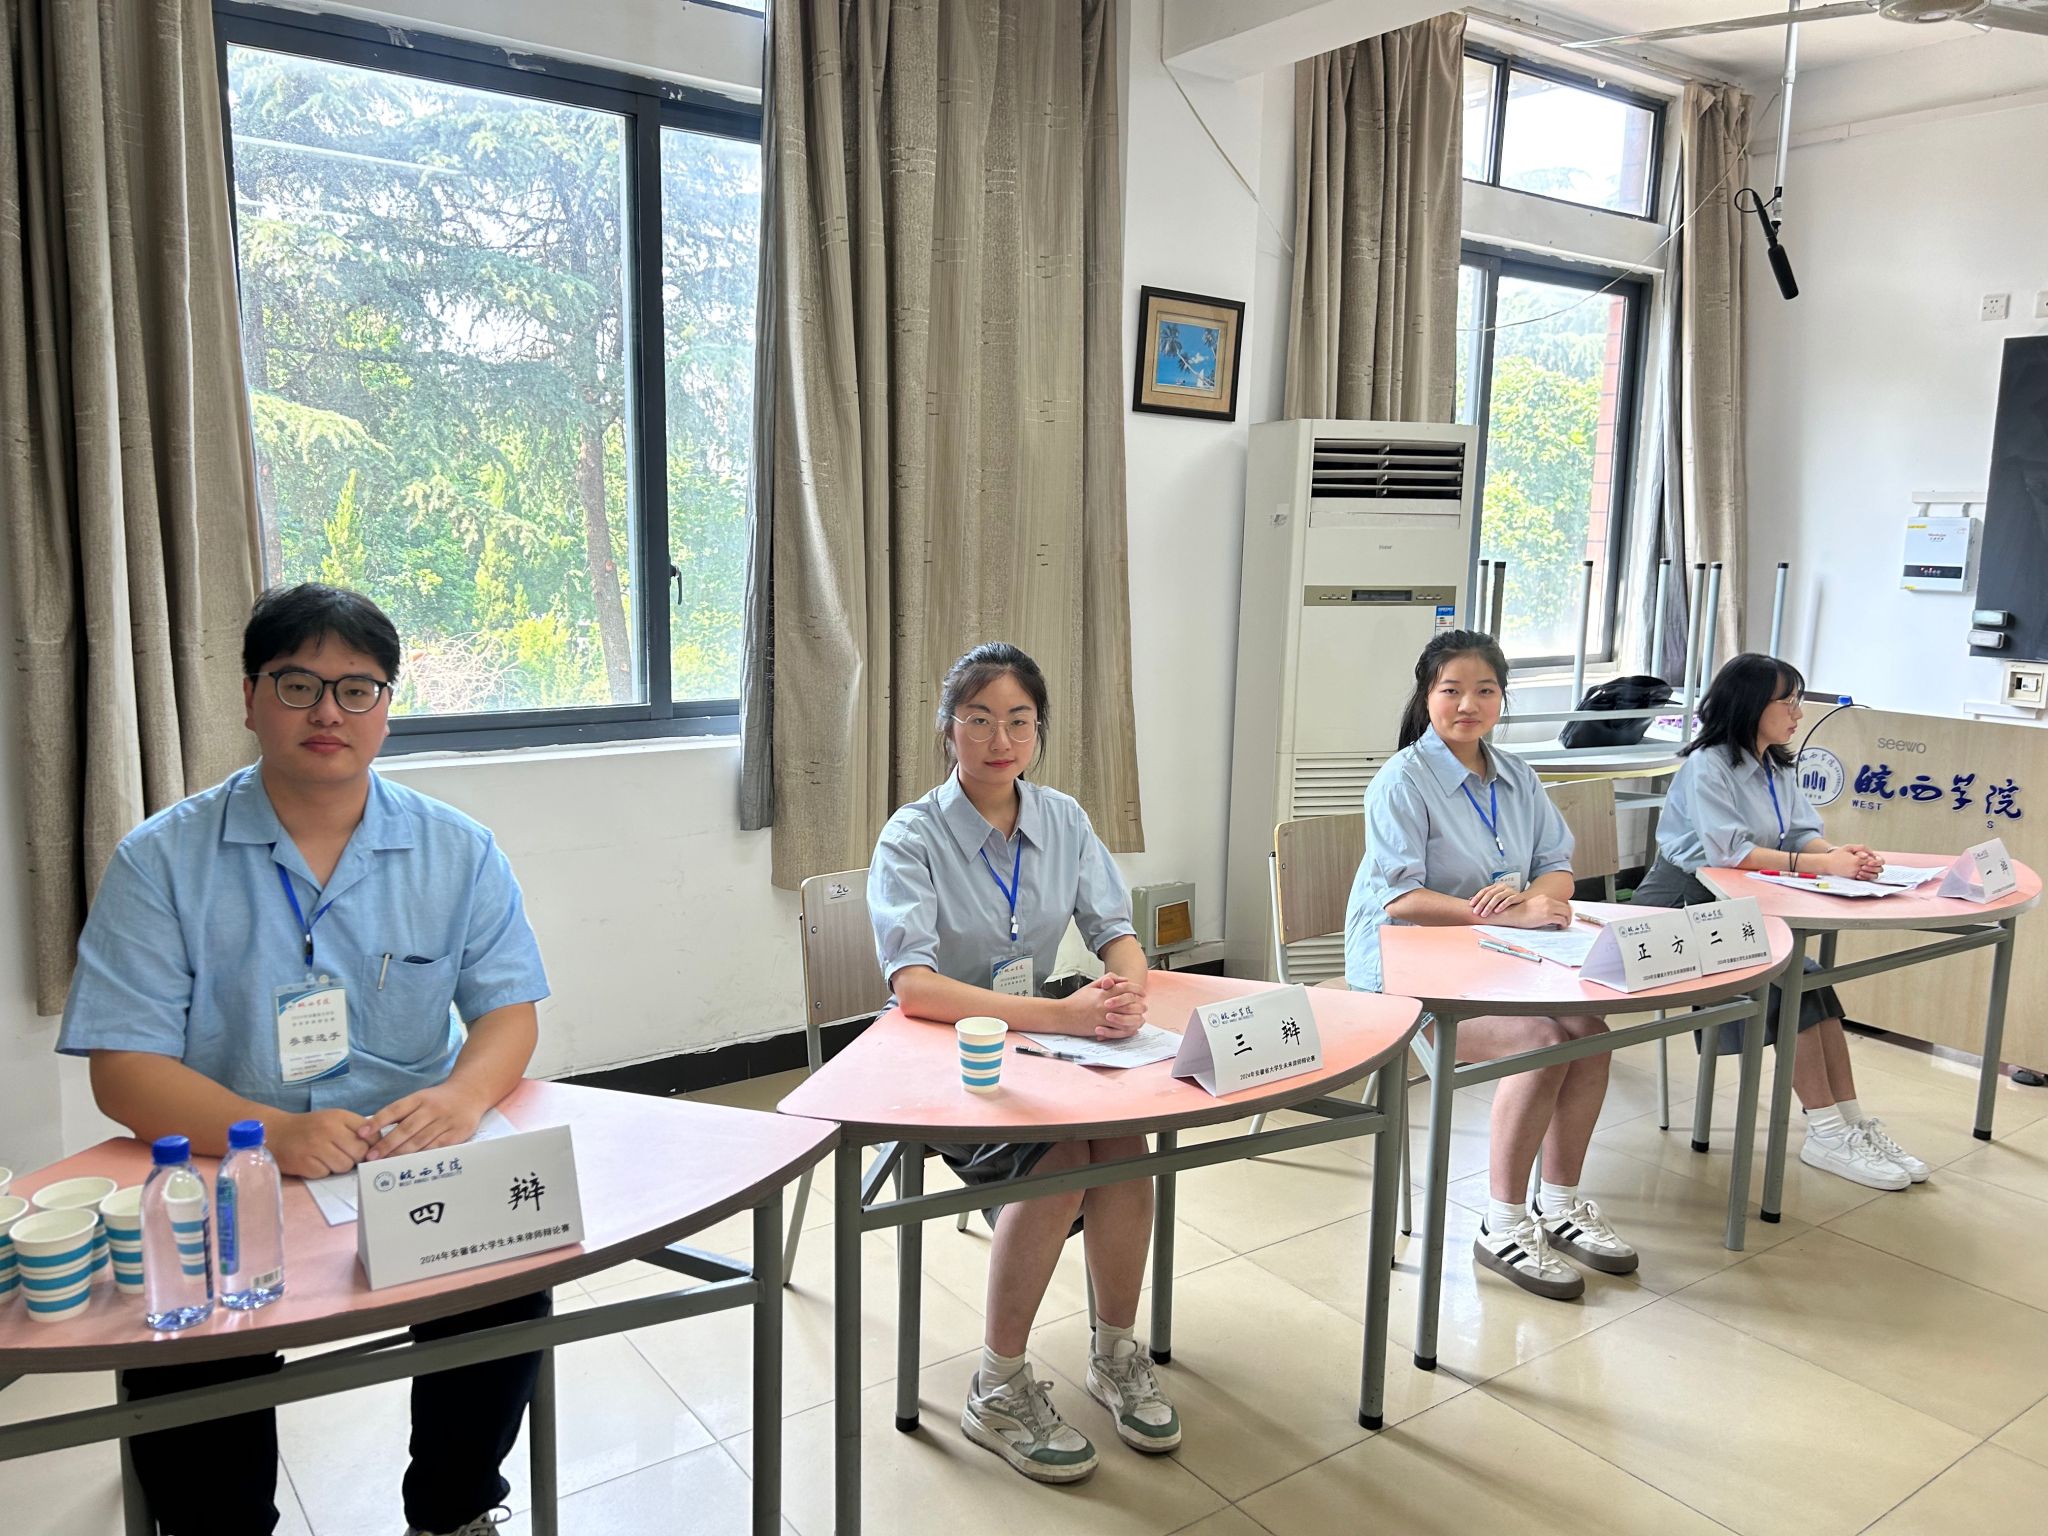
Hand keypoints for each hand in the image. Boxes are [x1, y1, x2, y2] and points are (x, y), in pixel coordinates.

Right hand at [271, 1110, 369, 1177]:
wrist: (275, 1132)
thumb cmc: (310, 1127)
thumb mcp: (334, 1120)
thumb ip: (356, 1129)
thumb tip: (379, 1147)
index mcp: (339, 1117)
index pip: (371, 1134)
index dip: (372, 1145)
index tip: (368, 1150)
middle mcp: (329, 1129)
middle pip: (360, 1152)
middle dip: (356, 1158)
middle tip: (345, 1156)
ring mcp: (316, 1147)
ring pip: (345, 1166)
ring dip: (339, 1166)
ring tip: (328, 1158)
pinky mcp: (305, 1163)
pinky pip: (326, 1173)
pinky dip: (323, 1171)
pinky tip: (315, 1162)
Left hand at [359, 1083, 488, 1160]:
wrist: (470, 1093)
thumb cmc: (439, 1100)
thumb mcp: (420, 1098)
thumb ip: (400, 1113)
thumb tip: (372, 1131)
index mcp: (419, 1098)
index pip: (395, 1109)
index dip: (377, 1122)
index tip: (361, 1133)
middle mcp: (432, 1108)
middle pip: (406, 1128)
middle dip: (387, 1144)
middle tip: (371, 1157)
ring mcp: (445, 1121)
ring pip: (421, 1140)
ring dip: (402, 1154)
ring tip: (386, 1164)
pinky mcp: (457, 1133)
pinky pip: (437, 1148)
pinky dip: (423, 1156)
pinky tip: (412, 1164)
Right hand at [1062, 973, 1146, 1039]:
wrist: (1062, 1015)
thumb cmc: (1076, 1001)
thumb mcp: (1091, 986)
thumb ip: (1107, 980)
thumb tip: (1121, 979)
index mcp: (1103, 993)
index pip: (1126, 989)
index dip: (1137, 990)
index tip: (1142, 992)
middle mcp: (1105, 1005)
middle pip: (1129, 1004)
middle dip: (1140, 1005)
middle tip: (1144, 1006)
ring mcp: (1103, 1018)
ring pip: (1126, 1019)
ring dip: (1136, 1019)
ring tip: (1141, 1018)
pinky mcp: (1100, 1029)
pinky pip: (1118, 1031)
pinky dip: (1127, 1030)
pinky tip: (1132, 1029)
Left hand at [1469, 881, 1529, 919]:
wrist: (1522, 901)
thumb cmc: (1505, 900)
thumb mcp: (1494, 898)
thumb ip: (1484, 898)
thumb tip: (1469, 900)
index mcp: (1495, 886)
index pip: (1484, 891)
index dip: (1477, 898)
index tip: (1471, 906)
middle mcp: (1502, 887)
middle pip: (1489, 894)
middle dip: (1482, 904)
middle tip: (1476, 912)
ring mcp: (1510, 891)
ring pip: (1497, 897)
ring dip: (1489, 906)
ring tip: (1484, 914)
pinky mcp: (1517, 896)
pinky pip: (1508, 900)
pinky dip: (1502, 906)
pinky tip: (1496, 912)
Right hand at [1495, 894, 1572, 929]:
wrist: (1512, 913)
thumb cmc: (1519, 912)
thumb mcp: (1532, 905)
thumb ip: (1542, 906)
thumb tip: (1549, 914)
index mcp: (1545, 898)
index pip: (1562, 903)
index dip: (1565, 911)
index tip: (1564, 917)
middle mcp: (1548, 901)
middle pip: (1567, 907)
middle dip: (1569, 916)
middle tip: (1566, 922)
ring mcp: (1549, 908)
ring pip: (1566, 913)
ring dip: (1567, 921)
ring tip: (1563, 926)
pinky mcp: (1547, 916)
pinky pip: (1562, 920)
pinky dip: (1562, 925)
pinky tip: (1558, 927)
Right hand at [1817, 847, 1879, 879]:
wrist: (1827, 864)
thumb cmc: (1837, 855)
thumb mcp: (1848, 847)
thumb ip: (1861, 848)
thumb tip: (1871, 853)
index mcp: (1856, 859)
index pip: (1873, 861)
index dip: (1877, 860)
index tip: (1876, 859)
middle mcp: (1856, 868)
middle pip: (1875, 869)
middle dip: (1878, 867)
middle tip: (1877, 864)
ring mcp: (1855, 874)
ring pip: (1872, 876)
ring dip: (1874, 872)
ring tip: (1872, 869)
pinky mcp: (1852, 878)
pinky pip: (1865, 879)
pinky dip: (1868, 876)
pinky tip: (1866, 872)